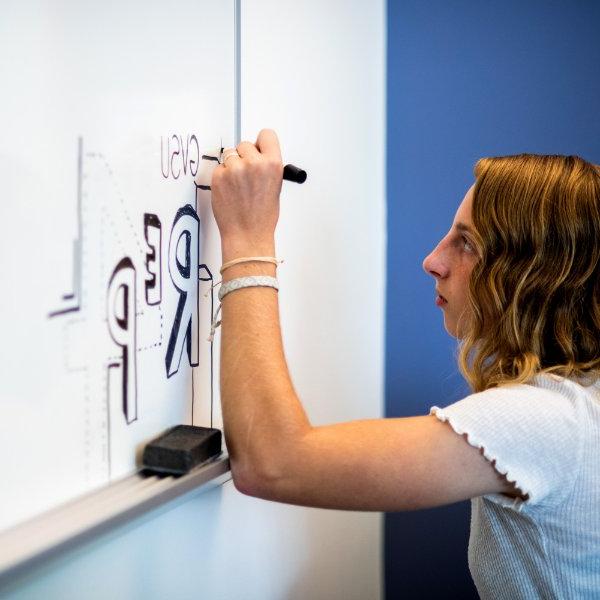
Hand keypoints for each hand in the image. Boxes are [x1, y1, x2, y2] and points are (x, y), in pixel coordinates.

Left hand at [211, 129, 282, 259]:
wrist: (247, 234)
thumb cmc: (262, 216)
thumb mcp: (275, 187)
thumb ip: (267, 166)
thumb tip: (257, 155)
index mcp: (273, 164)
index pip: (266, 135)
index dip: (261, 143)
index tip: (258, 148)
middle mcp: (254, 163)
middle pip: (245, 144)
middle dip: (245, 157)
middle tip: (247, 176)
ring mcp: (234, 169)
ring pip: (230, 155)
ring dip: (233, 166)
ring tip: (239, 186)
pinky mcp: (219, 176)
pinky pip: (220, 167)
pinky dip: (223, 177)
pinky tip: (231, 191)